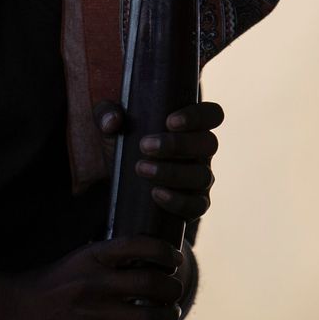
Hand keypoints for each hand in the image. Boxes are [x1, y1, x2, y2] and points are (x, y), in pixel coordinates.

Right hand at [0, 237, 184, 319]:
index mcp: (92, 256)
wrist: (16, 311)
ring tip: (169, 314)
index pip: (139, 244)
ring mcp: (94, 314)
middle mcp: (95, 283)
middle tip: (173, 291)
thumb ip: (111, 260)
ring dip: (169, 316)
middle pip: (152, 283)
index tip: (174, 260)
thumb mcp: (80, 260)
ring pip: (150, 318)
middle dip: (172, 288)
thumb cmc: (53, 284)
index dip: (165, 251)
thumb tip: (152, 262)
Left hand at [96, 100, 222, 219]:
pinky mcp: (194, 204)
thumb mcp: (111, 125)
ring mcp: (201, 178)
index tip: (170, 121)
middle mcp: (202, 151)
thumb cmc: (126, 144)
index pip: (212, 115)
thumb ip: (107, 114)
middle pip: (209, 143)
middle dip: (178, 144)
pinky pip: (197, 205)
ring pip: (202, 175)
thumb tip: (112, 121)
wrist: (123, 184)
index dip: (197, 116)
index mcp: (192, 126)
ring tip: (141, 168)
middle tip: (144, 146)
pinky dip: (178, 200)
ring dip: (172, 172)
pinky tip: (155, 193)